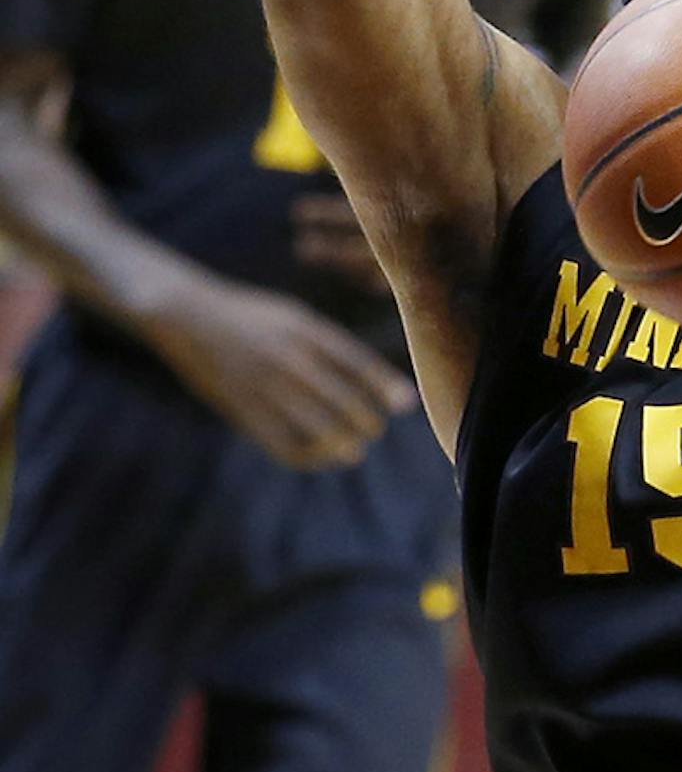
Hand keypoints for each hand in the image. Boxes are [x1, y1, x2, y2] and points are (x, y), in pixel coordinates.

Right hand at [144, 267, 415, 467]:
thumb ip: (333, 348)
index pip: (358, 364)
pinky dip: (308, 457)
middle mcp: (288, 357)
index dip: (385, 388)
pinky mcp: (243, 410)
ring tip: (351, 450)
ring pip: (321, 429)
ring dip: (344, 446)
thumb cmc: (252, 320)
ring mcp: (265, 385)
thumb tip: (383, 388)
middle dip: (368, 424)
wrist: (187, 314)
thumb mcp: (294, 318)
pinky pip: (285, 445)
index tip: (403, 405)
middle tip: (371, 430)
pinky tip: (318, 456)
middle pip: (346, 403)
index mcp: (304, 330)